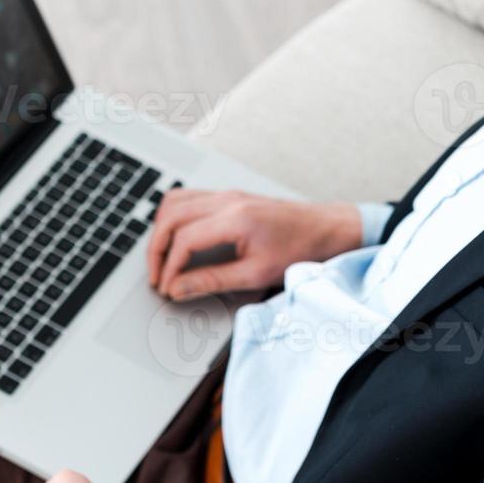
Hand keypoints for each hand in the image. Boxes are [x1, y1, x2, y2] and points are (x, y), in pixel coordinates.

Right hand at [146, 190, 362, 298]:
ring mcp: (227, 194)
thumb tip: (179, 288)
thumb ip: (213, 281)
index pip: (184, 239)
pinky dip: (174, 217)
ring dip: (161, 230)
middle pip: (171, 216)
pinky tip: (177, 239)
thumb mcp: (256, 274)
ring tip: (162, 259)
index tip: (167, 288)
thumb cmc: (300, 249)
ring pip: (174, 201)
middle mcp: (226, 200)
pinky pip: (188, 198)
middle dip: (156, 249)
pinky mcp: (229, 196)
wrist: (327, 228)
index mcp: (234, 218)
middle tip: (156, 277)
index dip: (169, 267)